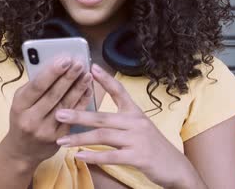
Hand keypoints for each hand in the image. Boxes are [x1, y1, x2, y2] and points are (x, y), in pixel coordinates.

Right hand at [0, 57, 93, 168]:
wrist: (22, 151)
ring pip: (65, 105)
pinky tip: (88, 90)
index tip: (65, 59)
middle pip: (53, 95)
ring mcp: (46, 130)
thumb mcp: (20, 103)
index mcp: (19, 106)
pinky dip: (81, 102)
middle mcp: (31, 119)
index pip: (37, 87)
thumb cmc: (22, 119)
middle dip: (68, 77)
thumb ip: (34, 87)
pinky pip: (73, 117)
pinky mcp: (59, 139)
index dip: (52, 72)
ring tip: (87, 73)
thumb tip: (55, 67)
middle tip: (79, 63)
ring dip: (78, 88)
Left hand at [54, 64, 205, 188]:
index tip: (91, 67)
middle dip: (79, 114)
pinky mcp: (139, 157)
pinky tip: (79, 156)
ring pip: (104, 136)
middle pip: (103, 116)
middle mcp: (136, 122)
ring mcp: (138, 139)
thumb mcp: (138, 127)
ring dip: (80, 138)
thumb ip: (119, 120)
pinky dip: (94, 157)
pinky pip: (112, 156)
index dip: (106, 79)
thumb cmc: (151, 146)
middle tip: (59, 112)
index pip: (119, 91)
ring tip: (62, 139)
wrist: (176, 168)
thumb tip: (94, 116)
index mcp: (135, 112)